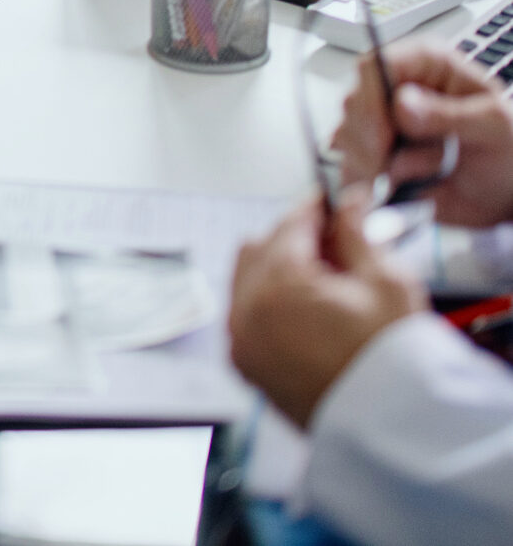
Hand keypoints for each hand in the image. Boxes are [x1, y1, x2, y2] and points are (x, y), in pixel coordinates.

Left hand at [227, 192, 424, 428]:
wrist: (393, 432)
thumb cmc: (393, 361)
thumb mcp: (386, 282)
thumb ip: (356, 234)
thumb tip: (346, 203)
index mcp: (277, 285)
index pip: (289, 224)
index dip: (314, 207)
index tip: (330, 200)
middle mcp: (245, 310)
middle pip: (260, 247)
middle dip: (294, 237)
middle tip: (334, 240)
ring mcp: (240, 340)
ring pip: (245, 278)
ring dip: (276, 267)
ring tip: (324, 278)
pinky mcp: (245, 365)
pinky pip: (244, 313)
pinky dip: (266, 300)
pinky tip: (306, 308)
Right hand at [332, 45, 512, 226]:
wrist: (503, 195)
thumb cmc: (506, 152)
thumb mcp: (492, 127)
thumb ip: (449, 115)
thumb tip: (402, 104)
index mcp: (426, 63)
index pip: (375, 66)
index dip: (371, 99)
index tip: (383, 137)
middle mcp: (396, 86)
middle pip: (354, 102)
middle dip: (370, 141)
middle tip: (394, 167)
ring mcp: (380, 119)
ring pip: (346, 134)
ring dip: (374, 164)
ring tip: (417, 174)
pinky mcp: (371, 149)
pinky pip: (349, 161)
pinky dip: (368, 179)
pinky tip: (395, 183)